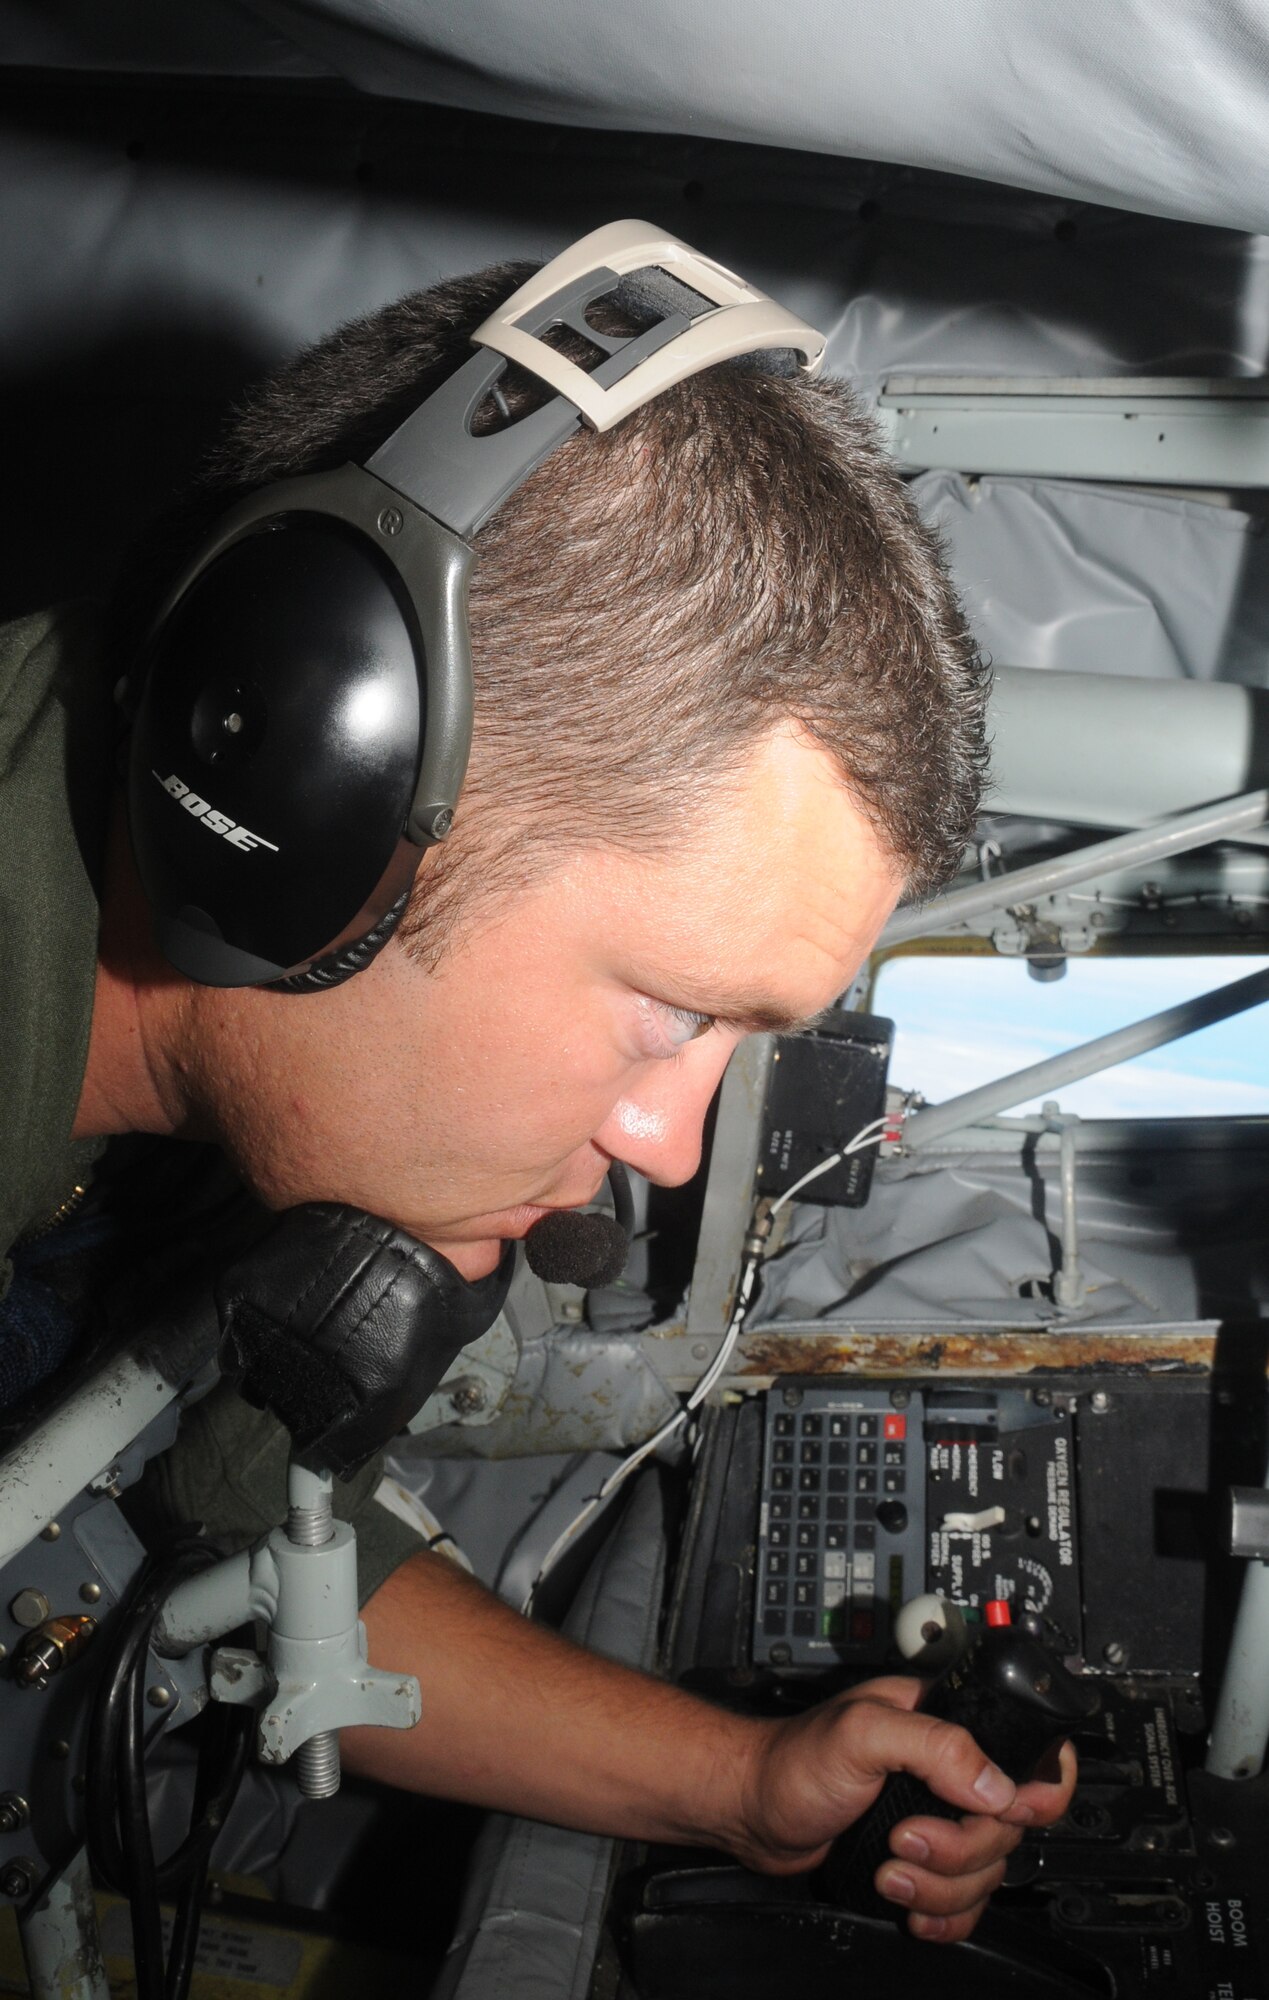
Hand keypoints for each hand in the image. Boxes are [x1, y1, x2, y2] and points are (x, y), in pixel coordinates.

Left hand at [732, 1674, 1076, 1942]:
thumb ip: (934, 1748)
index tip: (1004, 1817)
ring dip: (941, 1884)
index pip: (1025, 1752)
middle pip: (1006, 1828)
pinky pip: (964, 1899)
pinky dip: (944, 1912)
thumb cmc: (792, 1760)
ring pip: (987, 1870)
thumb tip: (996, 1786)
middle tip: (904, 1838)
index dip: (1032, 1792)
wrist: (753, 1813)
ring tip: (889, 1867)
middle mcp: (948, 1770)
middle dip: (958, 1848)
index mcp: (943, 1722)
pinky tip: (912, 1904)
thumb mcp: (861, 1734)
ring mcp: (935, 1815)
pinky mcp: (921, 1858)